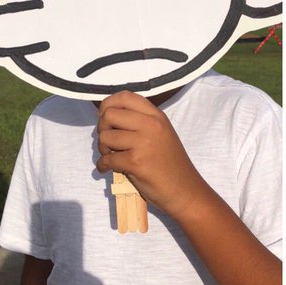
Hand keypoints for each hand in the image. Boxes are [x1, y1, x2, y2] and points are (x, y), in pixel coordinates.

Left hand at [96, 92, 209, 218]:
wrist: (183, 187)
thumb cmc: (169, 161)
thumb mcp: (160, 133)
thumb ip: (140, 122)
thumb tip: (108, 117)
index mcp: (157, 115)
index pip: (125, 96)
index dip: (108, 104)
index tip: (105, 117)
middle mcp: (151, 124)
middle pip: (109, 114)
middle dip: (102, 128)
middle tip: (109, 141)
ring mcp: (144, 142)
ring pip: (105, 137)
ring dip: (102, 149)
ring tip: (111, 156)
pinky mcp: (136, 162)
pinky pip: (106, 159)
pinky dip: (102, 166)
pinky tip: (108, 169)